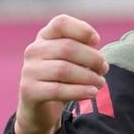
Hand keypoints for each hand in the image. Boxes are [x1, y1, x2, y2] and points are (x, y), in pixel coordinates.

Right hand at [14, 14, 108, 133]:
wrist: (41, 109)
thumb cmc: (62, 80)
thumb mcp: (71, 60)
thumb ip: (81, 49)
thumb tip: (95, 48)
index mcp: (44, 37)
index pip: (61, 23)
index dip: (82, 30)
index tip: (96, 41)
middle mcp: (33, 50)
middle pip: (67, 48)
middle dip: (92, 59)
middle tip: (104, 69)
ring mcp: (29, 70)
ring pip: (64, 70)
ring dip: (88, 77)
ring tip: (100, 83)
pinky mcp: (28, 90)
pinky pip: (57, 89)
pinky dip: (79, 91)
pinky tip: (92, 92)